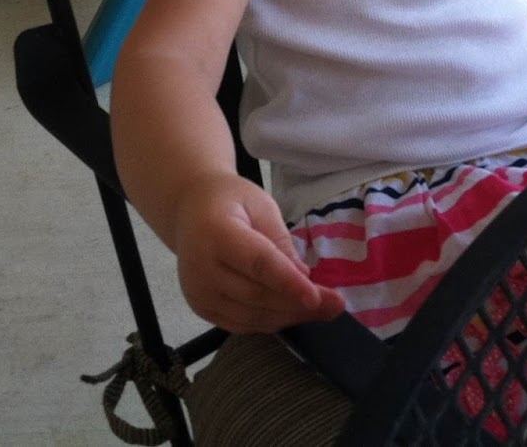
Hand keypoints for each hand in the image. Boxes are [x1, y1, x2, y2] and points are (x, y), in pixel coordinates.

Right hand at [171, 175, 345, 333]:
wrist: (189, 210)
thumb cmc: (230, 201)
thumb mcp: (261, 205)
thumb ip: (280, 241)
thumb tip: (303, 278)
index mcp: (216, 232)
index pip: (258, 264)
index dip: (289, 283)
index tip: (318, 297)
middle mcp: (201, 268)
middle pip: (257, 295)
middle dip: (299, 304)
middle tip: (336, 305)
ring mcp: (198, 293)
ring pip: (252, 316)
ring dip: (290, 316)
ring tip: (323, 310)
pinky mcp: (201, 309)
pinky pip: (241, 324)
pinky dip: (271, 321)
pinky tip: (293, 313)